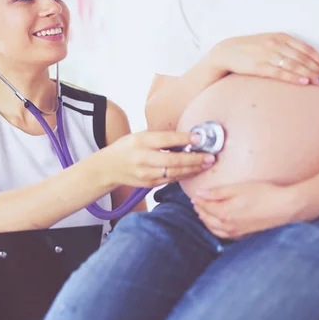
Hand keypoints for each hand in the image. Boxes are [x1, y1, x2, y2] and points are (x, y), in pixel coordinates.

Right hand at [101, 131, 215, 187]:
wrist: (108, 168)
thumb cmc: (127, 148)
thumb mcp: (140, 136)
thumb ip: (160, 137)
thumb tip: (187, 137)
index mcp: (141, 141)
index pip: (165, 139)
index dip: (183, 139)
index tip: (199, 138)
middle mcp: (143, 158)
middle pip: (173, 160)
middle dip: (194, 159)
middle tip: (210, 157)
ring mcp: (146, 173)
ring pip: (174, 173)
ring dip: (192, 169)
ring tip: (207, 164)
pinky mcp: (148, 184)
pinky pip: (170, 180)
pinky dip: (183, 175)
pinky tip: (194, 171)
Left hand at [191, 182, 301, 239]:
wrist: (284, 207)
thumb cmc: (263, 194)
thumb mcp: (238, 188)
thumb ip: (217, 192)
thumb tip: (199, 194)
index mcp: (225, 213)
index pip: (205, 207)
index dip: (199, 200)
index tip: (194, 195)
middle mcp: (228, 226)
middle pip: (207, 219)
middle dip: (200, 210)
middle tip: (196, 202)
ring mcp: (236, 232)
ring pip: (214, 229)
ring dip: (206, 220)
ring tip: (203, 212)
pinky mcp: (244, 234)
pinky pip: (224, 234)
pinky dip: (216, 229)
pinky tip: (217, 224)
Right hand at [208, 33, 318, 86]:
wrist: (226, 52)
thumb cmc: (251, 49)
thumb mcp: (270, 43)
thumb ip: (286, 48)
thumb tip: (305, 59)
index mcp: (281, 37)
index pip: (306, 48)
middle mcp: (276, 44)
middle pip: (303, 58)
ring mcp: (268, 55)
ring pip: (294, 65)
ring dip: (311, 74)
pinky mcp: (259, 67)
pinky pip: (280, 72)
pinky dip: (294, 77)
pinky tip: (304, 82)